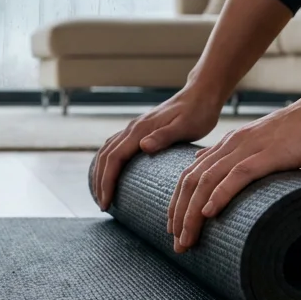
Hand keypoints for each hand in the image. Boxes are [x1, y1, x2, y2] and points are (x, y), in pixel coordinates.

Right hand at [92, 86, 224, 210]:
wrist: (201, 93)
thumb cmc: (197, 112)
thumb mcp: (185, 126)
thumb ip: (164, 136)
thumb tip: (143, 146)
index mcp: (141, 129)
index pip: (114, 158)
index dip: (107, 181)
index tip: (106, 202)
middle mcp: (133, 128)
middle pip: (105, 156)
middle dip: (100, 181)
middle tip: (103, 205)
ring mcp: (134, 128)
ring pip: (107, 151)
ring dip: (100, 172)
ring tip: (103, 194)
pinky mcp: (139, 130)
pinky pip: (115, 147)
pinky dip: (107, 162)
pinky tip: (111, 174)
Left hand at [167, 87, 300, 251]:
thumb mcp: (269, 145)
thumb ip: (247, 157)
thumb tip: (225, 171)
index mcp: (232, 143)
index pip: (191, 175)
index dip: (179, 203)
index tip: (176, 230)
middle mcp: (234, 144)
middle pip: (191, 181)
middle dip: (180, 214)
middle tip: (178, 245)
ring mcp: (251, 147)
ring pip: (208, 180)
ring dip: (193, 213)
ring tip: (186, 239)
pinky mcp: (271, 153)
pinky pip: (238, 174)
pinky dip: (220, 194)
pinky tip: (210, 213)